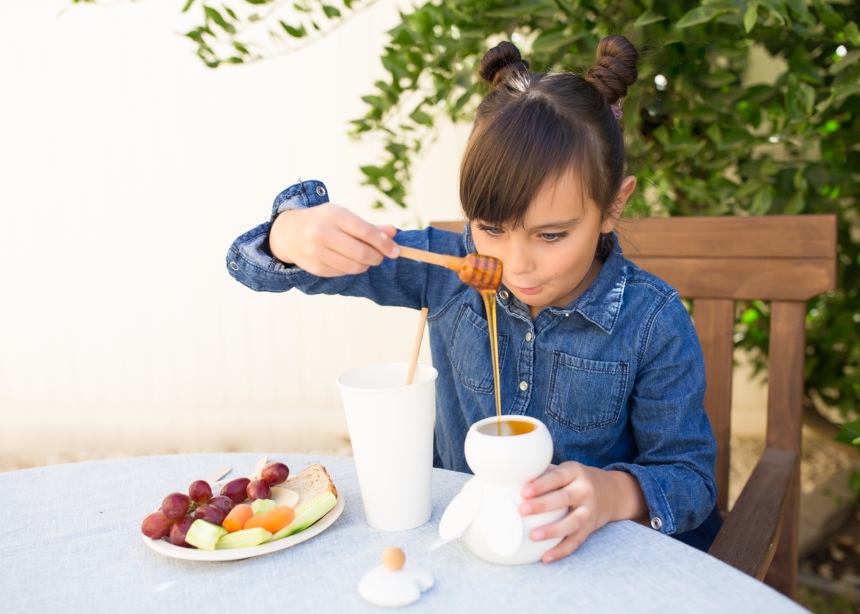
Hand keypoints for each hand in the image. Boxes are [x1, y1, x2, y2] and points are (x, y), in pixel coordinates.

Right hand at [269, 203, 398, 276]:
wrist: (290, 232)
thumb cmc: (324, 222)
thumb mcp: (344, 217)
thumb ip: (369, 226)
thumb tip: (394, 233)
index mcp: (333, 214)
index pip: (365, 231)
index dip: (384, 243)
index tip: (395, 251)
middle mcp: (322, 232)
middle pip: (360, 252)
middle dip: (376, 257)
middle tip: (380, 257)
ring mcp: (316, 251)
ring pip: (353, 266)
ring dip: (365, 265)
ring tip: (365, 258)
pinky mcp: (315, 268)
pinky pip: (343, 273)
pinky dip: (351, 269)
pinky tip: (348, 261)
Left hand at [519, 462, 645, 562]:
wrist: (610, 492)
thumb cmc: (574, 480)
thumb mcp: (564, 470)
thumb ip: (542, 472)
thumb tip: (509, 477)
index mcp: (575, 472)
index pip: (558, 477)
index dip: (541, 484)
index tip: (524, 491)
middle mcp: (585, 490)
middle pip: (564, 498)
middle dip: (543, 505)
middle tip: (522, 510)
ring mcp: (589, 510)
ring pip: (572, 522)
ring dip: (553, 530)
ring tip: (533, 536)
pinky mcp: (590, 528)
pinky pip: (576, 541)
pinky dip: (561, 551)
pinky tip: (546, 557)